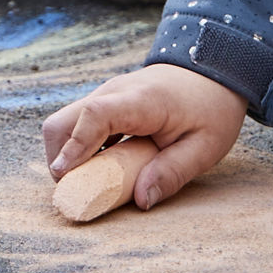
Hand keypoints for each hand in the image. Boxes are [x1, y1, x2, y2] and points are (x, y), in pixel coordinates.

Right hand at [42, 63, 246, 210]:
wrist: (212, 71)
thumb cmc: (211, 109)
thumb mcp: (204, 147)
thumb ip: (172, 173)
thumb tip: (141, 201)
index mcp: (142, 101)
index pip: (96, 114)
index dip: (75, 146)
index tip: (65, 176)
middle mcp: (114, 93)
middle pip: (63, 121)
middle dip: (60, 160)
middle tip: (79, 191)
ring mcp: (105, 96)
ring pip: (64, 124)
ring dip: (68, 156)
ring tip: (92, 183)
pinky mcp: (104, 103)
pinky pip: (77, 125)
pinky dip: (77, 149)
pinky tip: (99, 168)